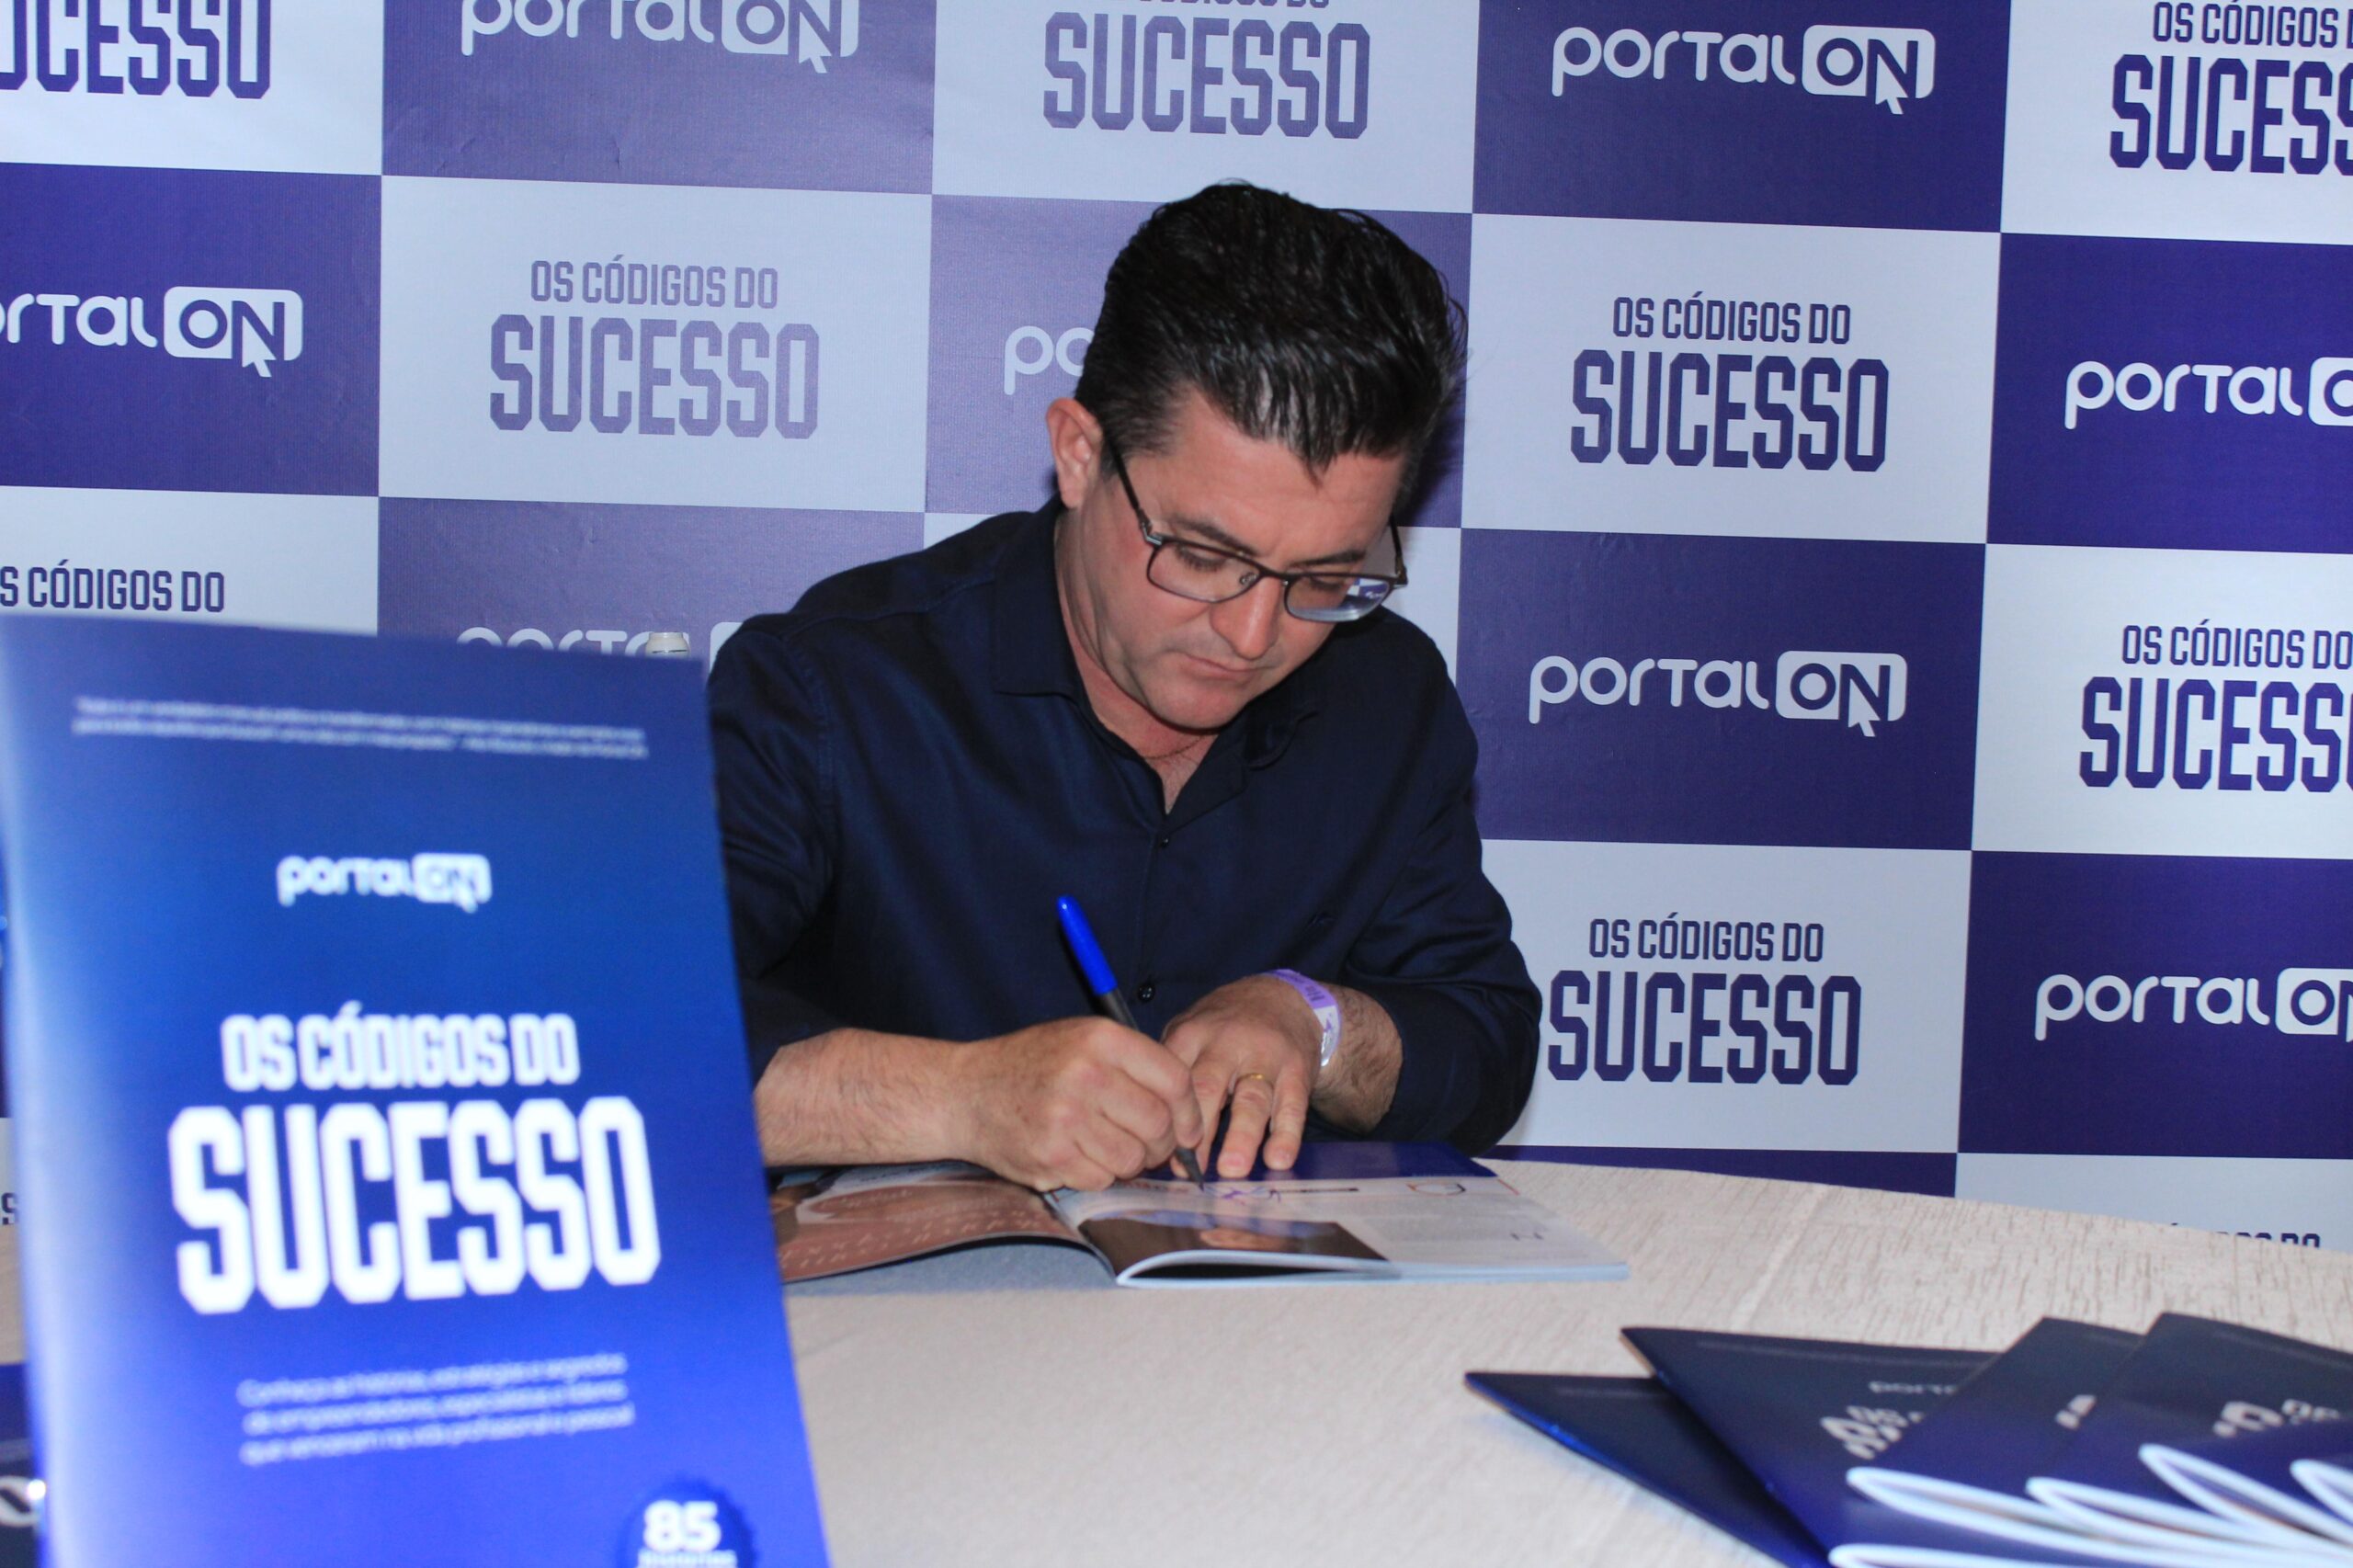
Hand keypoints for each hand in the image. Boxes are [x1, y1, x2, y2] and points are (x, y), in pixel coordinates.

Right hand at [946, 1017, 1204, 1191]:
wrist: (965, 1093)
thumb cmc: (1032, 1066)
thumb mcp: (1081, 1040)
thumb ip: (1134, 1065)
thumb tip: (1188, 1113)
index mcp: (1100, 1039)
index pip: (1174, 1080)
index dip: (1190, 1112)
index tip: (1189, 1129)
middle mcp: (1086, 1074)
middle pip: (1159, 1124)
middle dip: (1162, 1144)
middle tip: (1149, 1146)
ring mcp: (1066, 1117)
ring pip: (1133, 1158)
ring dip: (1129, 1162)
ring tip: (1108, 1148)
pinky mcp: (1051, 1156)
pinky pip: (1102, 1180)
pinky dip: (1098, 1175)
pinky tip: (1078, 1156)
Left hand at [1163, 976, 1324, 1178]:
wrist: (1283, 998)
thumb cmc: (1224, 1027)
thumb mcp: (1190, 1031)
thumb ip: (1172, 1073)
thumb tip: (1151, 1132)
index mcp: (1192, 1036)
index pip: (1172, 1078)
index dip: (1164, 1115)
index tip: (1158, 1151)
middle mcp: (1227, 1045)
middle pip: (1208, 1088)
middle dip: (1199, 1130)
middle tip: (1191, 1169)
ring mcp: (1265, 1058)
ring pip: (1252, 1099)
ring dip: (1241, 1136)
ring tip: (1231, 1169)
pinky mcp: (1296, 1071)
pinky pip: (1292, 1106)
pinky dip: (1286, 1135)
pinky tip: (1278, 1160)